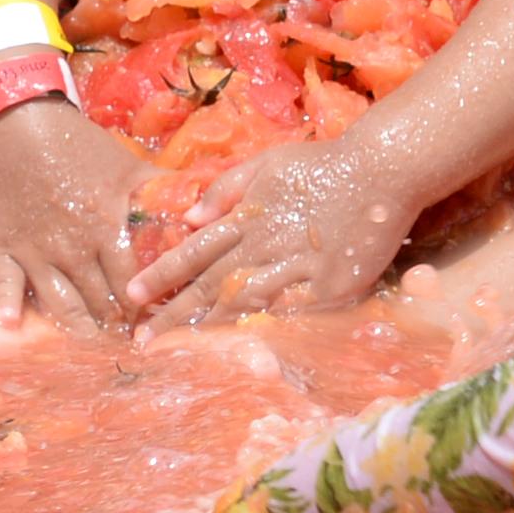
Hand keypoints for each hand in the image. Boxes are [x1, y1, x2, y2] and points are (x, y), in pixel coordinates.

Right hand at [0, 95, 148, 332]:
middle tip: (127, 343)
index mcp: (106, 228)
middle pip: (99, 301)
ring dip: (77, 328)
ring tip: (91, 345)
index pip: (132, 282)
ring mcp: (34, 251)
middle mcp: (72, 248)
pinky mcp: (0, 248)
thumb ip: (162, 193)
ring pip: (59, 303)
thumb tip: (200, 212)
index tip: (154, 321)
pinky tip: (13, 326)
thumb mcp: (128, 165)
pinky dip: (7, 307)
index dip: (144, 305)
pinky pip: (3, 284)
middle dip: (115, 325)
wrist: (22, 126)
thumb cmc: (79, 145)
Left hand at [126, 134, 425, 324]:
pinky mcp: (331, 286)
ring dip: (210, 327)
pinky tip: (240, 349)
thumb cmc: (322, 165)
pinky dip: (264, 329)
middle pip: (211, 284)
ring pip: (245, 301)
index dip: (162, 274)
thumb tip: (187, 219)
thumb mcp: (266, 163)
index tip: (131, 296)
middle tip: (142, 339)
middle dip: (174, 313)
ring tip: (179, 349)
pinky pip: (292, 312)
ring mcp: (299, 267)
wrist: (381, 169)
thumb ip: (225, 190)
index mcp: (248, 216)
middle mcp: (266, 244)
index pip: (195, 250)